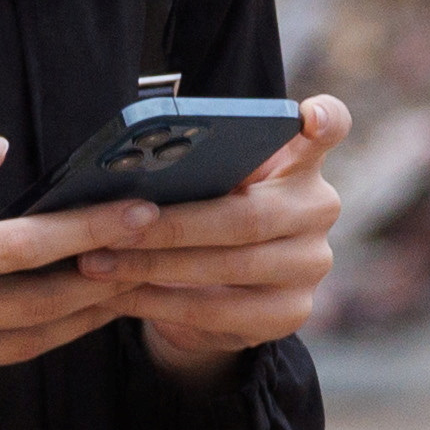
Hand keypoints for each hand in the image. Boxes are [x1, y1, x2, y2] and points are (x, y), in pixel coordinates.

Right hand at [0, 128, 119, 427]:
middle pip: (43, 309)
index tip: (139, 215)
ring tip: (120, 289)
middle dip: (105, 283)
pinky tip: (41, 313)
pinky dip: (18, 337)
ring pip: (22, 346)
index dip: (89, 232)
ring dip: (75, 319)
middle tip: (157, 257)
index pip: (23, 250)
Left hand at [80, 97, 351, 380]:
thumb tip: (132, 162)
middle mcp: (318, 210)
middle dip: (173, 225)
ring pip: (232, 267)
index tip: (308, 116)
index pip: (331, 128)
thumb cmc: (204, 213)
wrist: (220, 291)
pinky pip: (221, 312)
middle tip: (113, 225)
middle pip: (249, 216)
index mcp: (300, 163)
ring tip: (98, 263)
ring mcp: (312, 265)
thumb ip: (196, 165)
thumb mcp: (206, 182)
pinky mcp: (293, 313)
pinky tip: (120, 295)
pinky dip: (162, 303)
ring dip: (155, 266)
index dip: (325, 121)